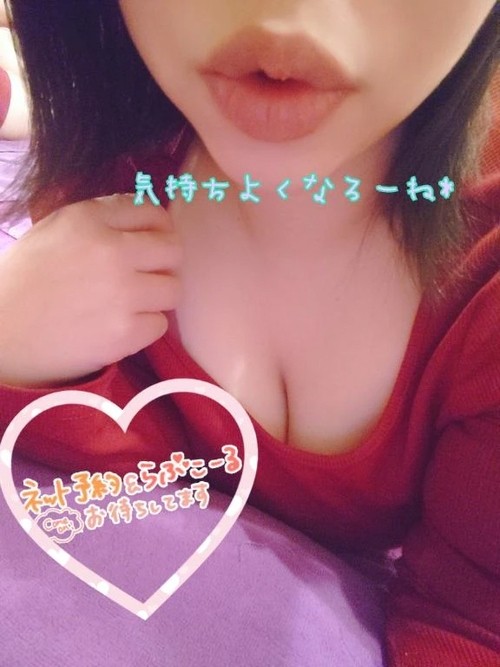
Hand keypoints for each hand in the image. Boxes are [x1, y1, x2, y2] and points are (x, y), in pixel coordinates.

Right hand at [0, 194, 181, 386]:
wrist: (0, 334)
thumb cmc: (24, 279)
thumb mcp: (54, 228)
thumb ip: (101, 217)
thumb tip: (147, 215)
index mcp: (89, 220)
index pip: (154, 213)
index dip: (158, 229)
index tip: (152, 242)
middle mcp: (111, 252)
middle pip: (174, 250)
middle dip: (163, 262)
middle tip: (146, 275)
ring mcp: (122, 294)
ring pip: (173, 289)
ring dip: (156, 297)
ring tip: (130, 302)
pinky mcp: (125, 333)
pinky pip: (160, 324)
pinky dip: (144, 327)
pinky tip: (120, 325)